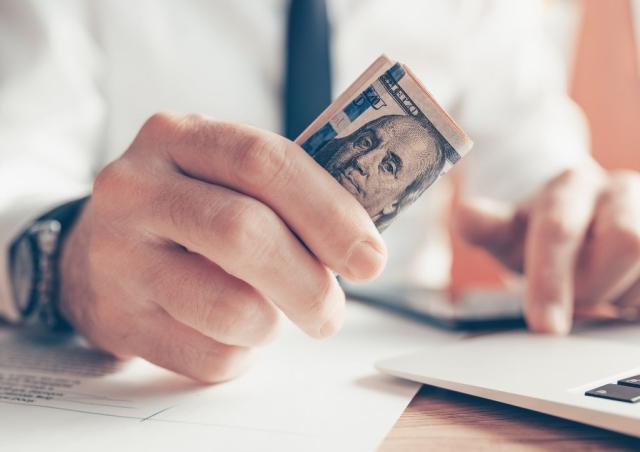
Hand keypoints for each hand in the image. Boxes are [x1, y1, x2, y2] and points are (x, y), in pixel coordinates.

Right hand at [59, 113, 385, 381]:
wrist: (93, 255)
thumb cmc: (185, 213)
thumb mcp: (222, 177)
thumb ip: (284, 194)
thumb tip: (362, 242)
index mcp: (176, 137)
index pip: (263, 162)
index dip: (329, 211)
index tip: (371, 256)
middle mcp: (137, 189)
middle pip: (245, 235)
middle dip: (310, 282)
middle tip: (333, 310)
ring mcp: (119, 257)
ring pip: (231, 308)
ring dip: (274, 323)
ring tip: (271, 315)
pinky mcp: (118, 320)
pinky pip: (210, 356)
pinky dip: (242, 353)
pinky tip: (230, 332)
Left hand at [455, 160, 639, 333]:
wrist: (584, 221)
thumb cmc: (540, 234)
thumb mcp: (509, 233)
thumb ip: (487, 228)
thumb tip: (464, 215)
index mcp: (569, 186)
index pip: (559, 228)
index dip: (551, 280)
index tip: (545, 326)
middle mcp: (619, 189)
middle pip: (626, 240)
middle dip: (596, 285)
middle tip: (577, 302)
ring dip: (623, 295)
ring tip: (600, 294)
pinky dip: (638, 301)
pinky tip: (624, 297)